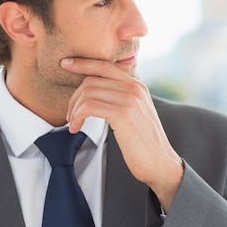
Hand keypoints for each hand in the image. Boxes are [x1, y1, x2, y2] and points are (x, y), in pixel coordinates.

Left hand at [60, 58, 182, 211]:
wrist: (160, 163)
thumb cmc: (143, 143)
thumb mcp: (135, 114)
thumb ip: (120, 99)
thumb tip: (95, 93)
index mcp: (137, 86)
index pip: (105, 65)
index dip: (82, 63)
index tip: (65, 64)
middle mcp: (135, 88)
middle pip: (92, 80)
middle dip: (74, 97)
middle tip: (71, 117)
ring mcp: (130, 100)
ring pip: (88, 92)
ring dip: (74, 109)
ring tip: (74, 124)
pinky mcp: (123, 114)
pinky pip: (89, 106)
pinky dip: (78, 116)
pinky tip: (76, 128)